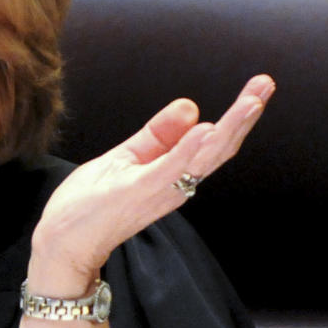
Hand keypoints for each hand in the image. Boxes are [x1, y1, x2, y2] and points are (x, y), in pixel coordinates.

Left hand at [26, 74, 275, 295]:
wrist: (61, 241)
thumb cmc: (90, 204)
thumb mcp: (125, 158)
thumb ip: (157, 135)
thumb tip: (191, 106)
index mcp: (172, 175)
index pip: (213, 142)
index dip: (237, 116)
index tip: (259, 88)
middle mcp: (173, 185)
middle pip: (218, 149)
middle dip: (244, 116)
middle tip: (265, 85)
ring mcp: (157, 190)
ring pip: (203, 158)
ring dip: (229, 129)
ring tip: (251, 102)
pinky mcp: (136, 193)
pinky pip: (168, 170)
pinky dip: (188, 150)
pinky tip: (205, 130)